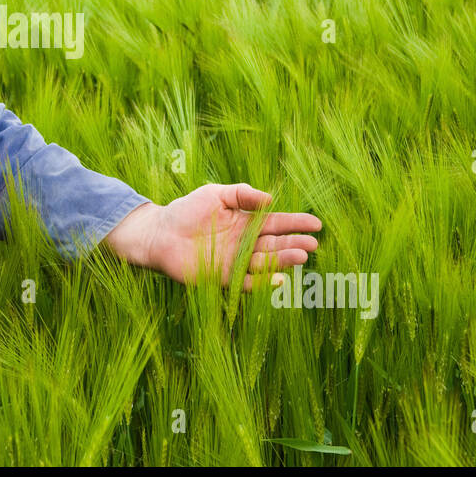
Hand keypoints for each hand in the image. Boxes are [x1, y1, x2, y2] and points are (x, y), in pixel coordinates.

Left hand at [101, 184, 321, 288]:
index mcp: (245, 222)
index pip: (276, 223)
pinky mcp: (222, 277)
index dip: (295, 223)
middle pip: (274, 244)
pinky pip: (246, 282)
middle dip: (294, 243)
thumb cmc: (185, 210)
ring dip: (283, 260)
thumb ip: (241, 194)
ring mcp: (235, 261)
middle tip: (313, 243)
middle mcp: (244, 243)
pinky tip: (277, 279)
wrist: (159, 233)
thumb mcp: (215, 194)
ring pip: (264, 262)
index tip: (316, 223)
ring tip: (301, 256)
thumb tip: (270, 199)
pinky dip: (261, 282)